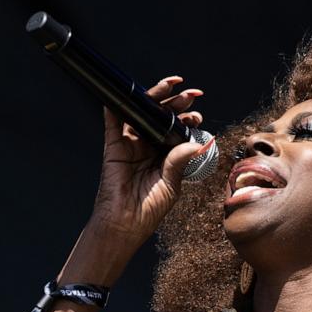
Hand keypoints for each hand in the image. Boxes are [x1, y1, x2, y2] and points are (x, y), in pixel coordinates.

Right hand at [89, 75, 205, 243]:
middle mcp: (149, 147)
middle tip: (190, 95)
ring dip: (154, 98)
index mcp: (166, 156)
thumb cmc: (149, 209)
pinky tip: (125, 95)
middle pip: (162, 117)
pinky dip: (116, 108)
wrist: (125, 224)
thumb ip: (181, 160)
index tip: (198, 115)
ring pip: (142, 114)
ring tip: (169, 87)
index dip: (188, 119)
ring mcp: (131, 145)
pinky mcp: (114, 147)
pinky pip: (113, 124)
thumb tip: (197, 143)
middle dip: (176, 104)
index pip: (178, 130)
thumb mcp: (172, 183)